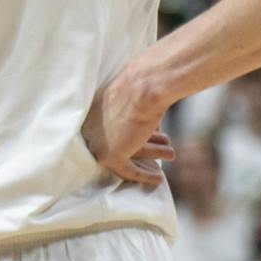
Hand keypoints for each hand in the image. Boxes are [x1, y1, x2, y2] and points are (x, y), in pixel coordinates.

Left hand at [80, 70, 173, 186]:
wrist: (143, 87)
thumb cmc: (142, 82)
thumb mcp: (133, 90)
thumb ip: (133, 100)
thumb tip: (146, 104)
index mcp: (94, 107)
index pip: (112, 126)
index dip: (135, 130)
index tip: (153, 133)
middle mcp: (91, 125)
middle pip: (120, 139)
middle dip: (145, 143)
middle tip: (164, 143)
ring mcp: (97, 142)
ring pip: (129, 153)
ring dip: (152, 153)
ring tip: (169, 153)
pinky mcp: (109, 156)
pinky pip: (127, 171)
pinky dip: (143, 175)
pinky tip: (157, 178)